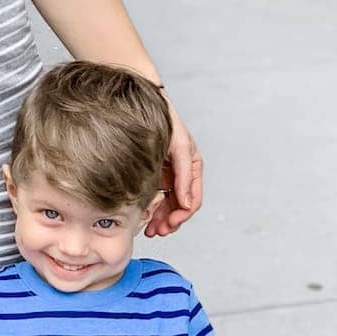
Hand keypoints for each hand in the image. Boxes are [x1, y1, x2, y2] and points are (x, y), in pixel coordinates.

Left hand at [145, 103, 202, 237]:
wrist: (143, 104)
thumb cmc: (166, 120)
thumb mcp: (179, 146)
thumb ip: (185, 174)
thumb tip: (188, 204)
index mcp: (193, 166)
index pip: (193, 198)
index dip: (183, 215)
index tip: (170, 224)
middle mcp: (182, 173)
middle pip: (180, 206)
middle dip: (170, 221)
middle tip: (157, 231)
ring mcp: (167, 175)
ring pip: (168, 205)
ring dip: (162, 220)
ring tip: (151, 230)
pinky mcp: (154, 174)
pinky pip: (157, 197)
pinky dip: (153, 209)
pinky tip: (146, 218)